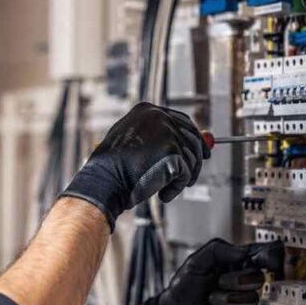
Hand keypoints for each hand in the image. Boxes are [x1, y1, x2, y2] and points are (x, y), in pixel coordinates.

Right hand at [60, 102, 208, 230]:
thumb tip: (189, 140)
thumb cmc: (113, 167)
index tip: (201, 151)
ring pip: (191, 157)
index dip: (194, 137)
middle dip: (195, 159)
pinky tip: (163, 194)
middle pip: (192, 137)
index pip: (182, 120)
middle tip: (191, 176)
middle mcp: (159, 117)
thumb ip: (158, 138)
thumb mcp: (132, 142)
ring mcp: (167, 133)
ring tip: (165, 188)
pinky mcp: (173, 152)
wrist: (104, 181)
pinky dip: (177, 187)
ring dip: (183, 176)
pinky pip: (186, 173)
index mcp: (147, 110)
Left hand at [142, 239, 283, 304]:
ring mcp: (242, 302)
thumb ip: (219, 250)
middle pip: (259, 278)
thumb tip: (245, 251)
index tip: (271, 258)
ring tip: (210, 300)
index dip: (269, 256)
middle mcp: (243, 282)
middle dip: (238, 280)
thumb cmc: (185, 285)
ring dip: (225, 300)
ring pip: (251, 299)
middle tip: (220, 282)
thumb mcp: (197, 261)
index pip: (259, 256)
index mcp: (236, 264)